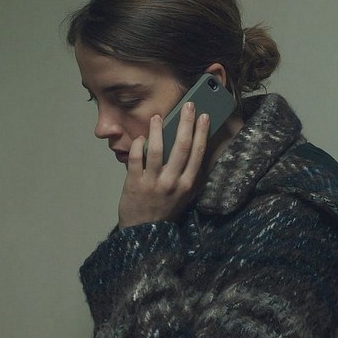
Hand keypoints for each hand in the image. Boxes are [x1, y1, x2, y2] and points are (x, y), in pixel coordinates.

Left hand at [118, 102, 209, 227]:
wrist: (144, 232)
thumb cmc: (165, 210)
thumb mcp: (184, 196)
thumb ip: (190, 175)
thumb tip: (194, 147)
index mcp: (187, 184)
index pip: (197, 153)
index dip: (202, 132)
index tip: (204, 115)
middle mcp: (172, 182)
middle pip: (182, 147)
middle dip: (185, 123)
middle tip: (187, 105)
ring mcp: (153, 183)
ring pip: (156, 150)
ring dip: (157, 130)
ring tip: (157, 116)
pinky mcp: (134, 183)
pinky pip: (135, 159)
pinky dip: (137, 146)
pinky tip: (140, 138)